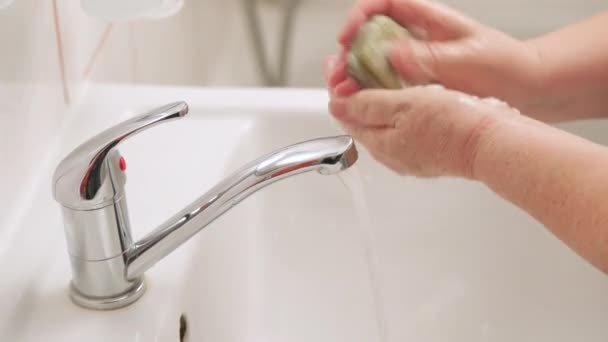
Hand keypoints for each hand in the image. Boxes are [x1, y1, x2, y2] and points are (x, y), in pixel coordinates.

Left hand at [326, 83, 520, 177]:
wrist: (493, 144)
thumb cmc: (454, 124)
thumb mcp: (404, 106)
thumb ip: (368, 105)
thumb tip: (337, 105)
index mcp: (380, 145)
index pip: (347, 117)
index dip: (339, 92)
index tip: (337, 71)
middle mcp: (392, 157)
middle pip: (363, 123)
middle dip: (355, 98)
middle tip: (353, 71)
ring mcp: (412, 159)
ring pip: (384, 128)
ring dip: (376, 105)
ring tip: (377, 82)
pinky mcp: (430, 156)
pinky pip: (405, 133)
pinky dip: (398, 115)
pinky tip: (407, 102)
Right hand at [328, 0, 542, 116]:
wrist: (525, 90)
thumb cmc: (505, 65)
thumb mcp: (468, 57)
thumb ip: (430, 56)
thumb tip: (392, 53)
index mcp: (426, 18)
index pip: (381, 4)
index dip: (358, 16)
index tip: (346, 36)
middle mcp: (413, 37)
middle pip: (366, 36)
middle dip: (345, 53)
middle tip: (336, 75)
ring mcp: (412, 61)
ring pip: (370, 63)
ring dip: (351, 76)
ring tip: (341, 93)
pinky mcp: (413, 84)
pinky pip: (382, 85)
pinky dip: (366, 93)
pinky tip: (357, 104)